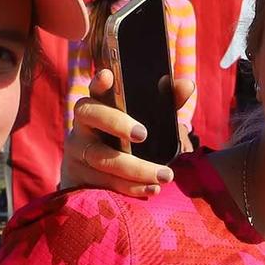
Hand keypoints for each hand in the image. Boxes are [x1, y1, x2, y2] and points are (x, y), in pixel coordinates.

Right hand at [59, 68, 194, 197]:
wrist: (100, 181)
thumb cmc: (127, 143)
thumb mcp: (148, 122)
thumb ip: (167, 103)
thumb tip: (187, 85)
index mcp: (99, 106)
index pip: (95, 89)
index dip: (99, 83)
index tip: (109, 76)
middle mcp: (83, 126)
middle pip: (91, 116)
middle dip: (116, 123)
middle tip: (143, 134)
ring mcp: (76, 152)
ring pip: (101, 157)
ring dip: (135, 168)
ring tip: (164, 176)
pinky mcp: (77, 178)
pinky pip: (102, 183)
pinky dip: (130, 188)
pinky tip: (151, 189)